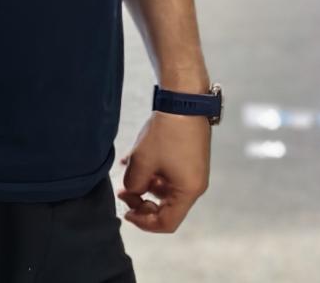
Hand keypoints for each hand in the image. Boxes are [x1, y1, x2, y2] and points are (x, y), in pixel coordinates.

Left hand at [117, 111, 209, 233]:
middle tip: (123, 192)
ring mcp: (194, 168)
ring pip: (166, 188)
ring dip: (145, 184)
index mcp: (189, 190)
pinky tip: (133, 160)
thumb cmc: (166, 132)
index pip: (168, 222)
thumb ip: (134, 186)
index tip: (127, 212)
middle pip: (168, 206)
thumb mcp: (142, 163)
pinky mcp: (191, 154)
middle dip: (142, 202)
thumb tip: (133, 190)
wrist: (183, 98)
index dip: (144, 222)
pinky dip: (153, 171)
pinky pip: (170, 172)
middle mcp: (196, 182)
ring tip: (126, 172)